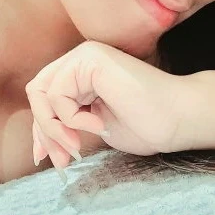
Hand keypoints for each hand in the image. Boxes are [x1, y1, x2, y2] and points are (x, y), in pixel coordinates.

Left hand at [25, 40, 199, 177]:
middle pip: (36, 92)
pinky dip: (71, 118)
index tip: (49, 159)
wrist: (177, 118)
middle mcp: (81, 58)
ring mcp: (85, 55)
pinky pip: (58, 94)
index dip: (41, 129)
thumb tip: (38, 147)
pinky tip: (100, 125)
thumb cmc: (146, 125)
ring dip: (54, 128)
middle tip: (61, 159)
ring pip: (41, 93)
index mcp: (82, 72)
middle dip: (44, 131)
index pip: (44, 97)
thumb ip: (67, 127)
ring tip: (79, 145)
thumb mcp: (94, 127)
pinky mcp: (90, 58)